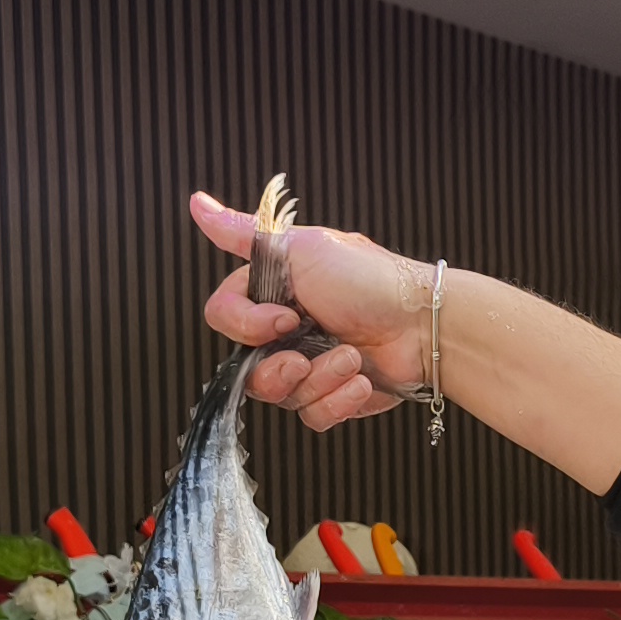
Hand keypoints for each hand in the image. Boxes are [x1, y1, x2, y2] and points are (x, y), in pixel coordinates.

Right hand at [188, 190, 436, 430]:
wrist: (423, 323)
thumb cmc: (370, 280)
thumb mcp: (302, 247)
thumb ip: (244, 233)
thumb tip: (197, 203)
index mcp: (271, 296)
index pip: (223, 318)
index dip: (246, 326)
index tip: (284, 318)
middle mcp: (285, 333)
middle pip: (248, 369)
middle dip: (280, 368)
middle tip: (305, 354)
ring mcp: (309, 367)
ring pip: (282, 396)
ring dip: (320, 379)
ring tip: (351, 358)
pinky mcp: (333, 396)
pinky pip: (314, 416)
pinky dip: (338, 401)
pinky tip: (361, 380)